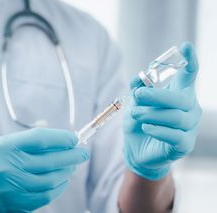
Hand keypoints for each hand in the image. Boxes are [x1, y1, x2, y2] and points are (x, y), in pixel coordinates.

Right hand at [0, 128, 88, 211]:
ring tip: (72, 166)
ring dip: (67, 172)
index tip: (74, 138)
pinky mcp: (15, 204)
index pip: (40, 139)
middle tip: (83, 152)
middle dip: (72, 156)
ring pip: (51, 181)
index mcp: (5, 147)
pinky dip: (59, 187)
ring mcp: (12, 188)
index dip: (61, 138)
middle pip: (50, 161)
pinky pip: (45, 197)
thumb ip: (32, 140)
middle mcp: (8, 167)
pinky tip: (62, 180)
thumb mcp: (6, 142)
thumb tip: (63, 140)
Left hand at [123, 42, 201, 180]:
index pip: (189, 76)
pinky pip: (175, 136)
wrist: (137, 150)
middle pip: (181, 98)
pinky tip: (146, 128)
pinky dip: (158, 130)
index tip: (185, 46)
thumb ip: (137, 90)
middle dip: (157, 95)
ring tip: (135, 114)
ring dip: (152, 114)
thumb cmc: (138, 123)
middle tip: (138, 95)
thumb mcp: (134, 104)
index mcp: (178, 94)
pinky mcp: (184, 145)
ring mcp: (189, 127)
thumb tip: (138, 78)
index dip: (190, 61)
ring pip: (176, 117)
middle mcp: (189, 108)